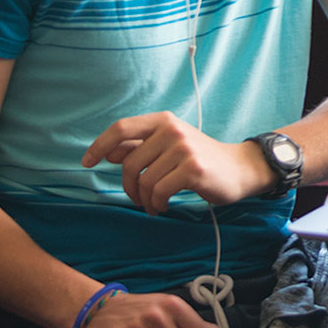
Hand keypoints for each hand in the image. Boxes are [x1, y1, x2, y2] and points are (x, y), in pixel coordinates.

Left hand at [83, 113, 272, 212]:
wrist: (240, 169)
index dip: (99, 145)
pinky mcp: (193, 169)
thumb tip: (109, 153)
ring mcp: (184, 149)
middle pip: (129, 163)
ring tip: (153, 205)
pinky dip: (157, 204)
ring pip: (144, 181)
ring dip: (144, 199)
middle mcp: (172, 130)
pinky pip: (159, 192)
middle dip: (128, 186)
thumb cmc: (201, 159)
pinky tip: (163, 207)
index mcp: (163, 121)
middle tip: (137, 198)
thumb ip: (141, 147)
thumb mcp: (170, 146)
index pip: (121, 128)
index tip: (87, 163)